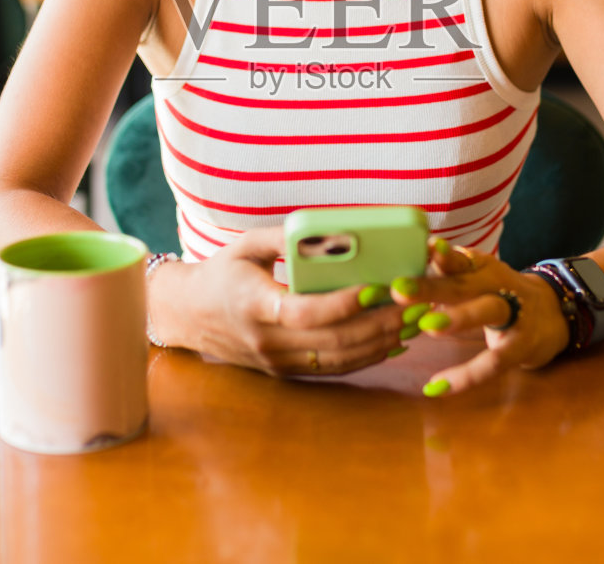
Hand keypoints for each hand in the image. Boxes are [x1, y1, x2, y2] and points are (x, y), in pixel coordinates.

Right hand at [155, 227, 406, 376]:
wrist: (189, 315)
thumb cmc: (221, 272)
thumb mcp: (246, 245)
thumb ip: (287, 237)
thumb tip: (335, 231)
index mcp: (255, 306)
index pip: (306, 312)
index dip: (346, 303)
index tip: (379, 286)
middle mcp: (267, 341)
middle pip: (333, 340)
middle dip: (380, 324)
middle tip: (414, 303)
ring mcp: (277, 362)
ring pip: (339, 359)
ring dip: (381, 343)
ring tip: (413, 321)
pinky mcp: (285, 372)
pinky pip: (333, 368)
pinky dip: (366, 356)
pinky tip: (392, 339)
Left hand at [394, 241, 570, 395]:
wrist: (555, 315)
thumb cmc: (499, 294)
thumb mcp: (477, 278)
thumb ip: (444, 273)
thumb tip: (403, 264)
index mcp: (482, 269)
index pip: (461, 259)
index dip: (444, 255)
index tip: (423, 248)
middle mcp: (499, 286)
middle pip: (466, 284)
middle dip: (433, 287)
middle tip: (400, 290)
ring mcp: (514, 316)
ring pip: (488, 312)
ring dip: (460, 317)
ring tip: (428, 328)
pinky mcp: (520, 347)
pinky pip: (493, 362)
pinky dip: (466, 376)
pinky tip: (436, 387)